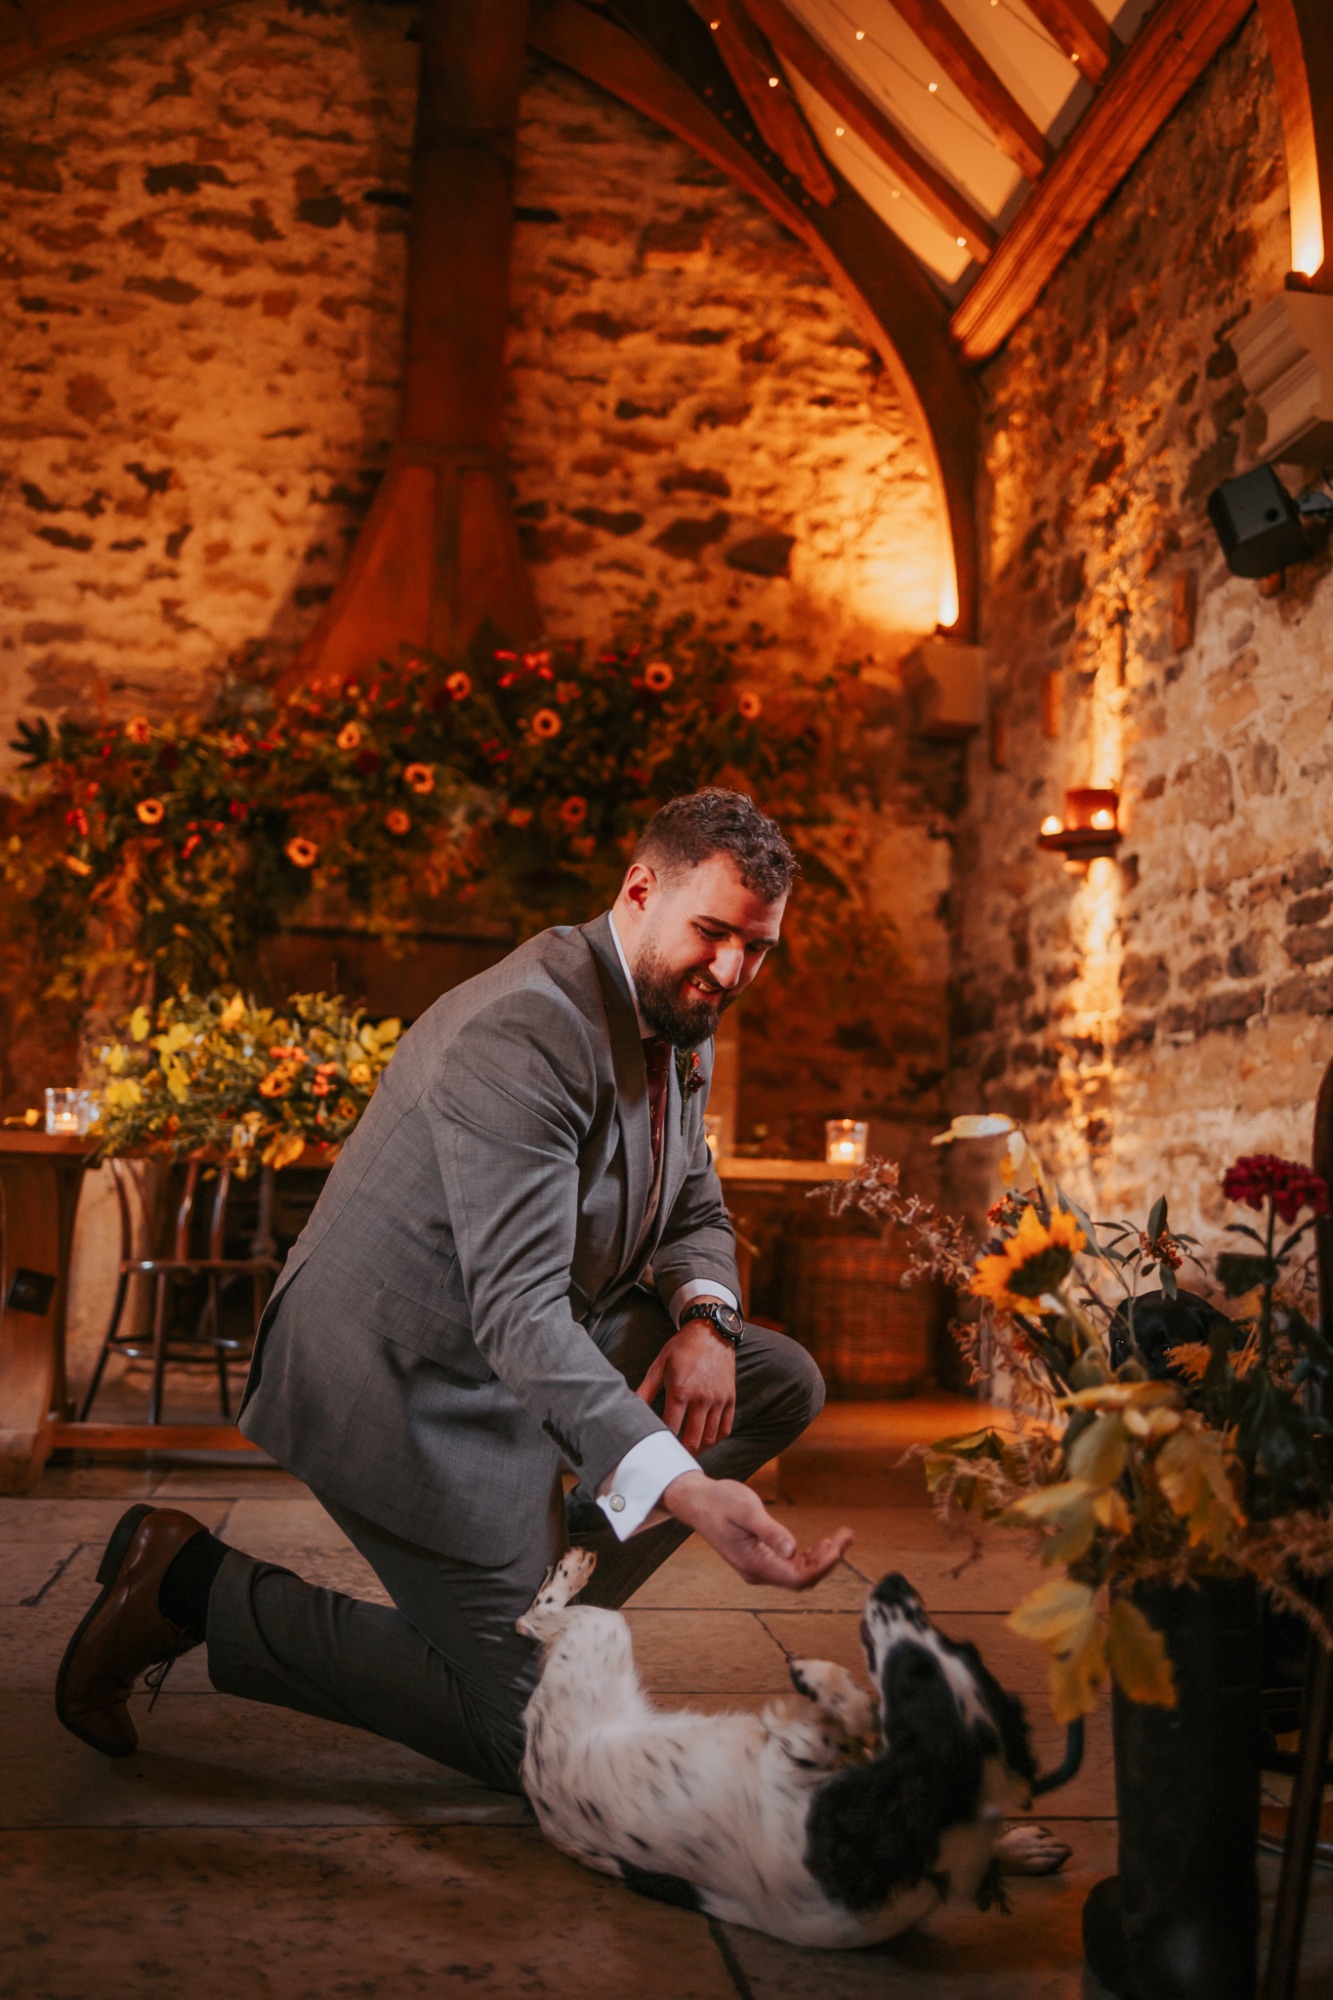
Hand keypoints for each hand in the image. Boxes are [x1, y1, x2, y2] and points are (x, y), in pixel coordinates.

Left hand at [636, 1319, 734, 1453]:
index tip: (657, 1447)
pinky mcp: (730, 1399)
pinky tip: (706, 1441)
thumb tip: (629, 1406)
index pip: (671, 1428)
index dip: (664, 1441)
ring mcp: (718, 1400)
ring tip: (688, 1451)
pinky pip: (725, 1428)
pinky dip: (716, 1439)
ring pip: (710, 1437)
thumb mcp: (659, 1365)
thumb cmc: (681, 1348)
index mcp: (681, 1391)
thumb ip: (646, 1389)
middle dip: (681, 1451)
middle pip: (692, 1439)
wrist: (711, 1332)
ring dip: (699, 1448)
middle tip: (672, 1456)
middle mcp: (702, 1398)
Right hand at [662, 1471, 852, 1590]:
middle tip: (847, 1536)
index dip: (822, 1566)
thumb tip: (793, 1549)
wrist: (697, 1501)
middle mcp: (758, 1572)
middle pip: (802, 1579)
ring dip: (822, 1559)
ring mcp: (760, 1568)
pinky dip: (810, 1557)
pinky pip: (791, 1566)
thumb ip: (769, 1531)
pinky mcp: (761, 1559)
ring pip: (799, 1574)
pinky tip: (823, 1544)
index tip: (839, 1546)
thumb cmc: (720, 1501)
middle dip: (828, 1561)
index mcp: (755, 1564)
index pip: (798, 1579)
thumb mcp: (746, 1510)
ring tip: (841, 1538)